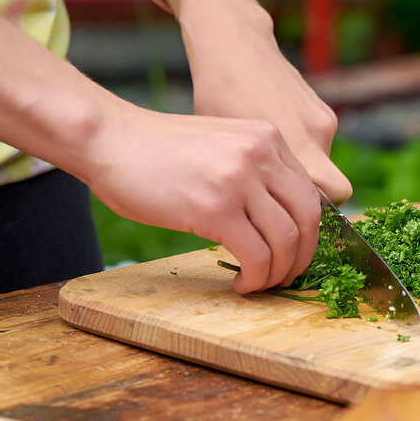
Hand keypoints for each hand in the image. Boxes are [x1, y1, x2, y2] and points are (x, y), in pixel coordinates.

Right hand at [83, 104, 320, 292]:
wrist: (109, 140)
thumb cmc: (156, 151)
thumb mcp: (221, 145)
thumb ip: (253, 170)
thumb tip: (277, 217)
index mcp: (267, 137)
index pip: (310, 192)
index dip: (309, 233)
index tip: (294, 254)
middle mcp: (261, 153)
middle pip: (308, 217)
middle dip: (302, 257)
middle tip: (285, 277)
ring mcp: (239, 180)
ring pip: (287, 240)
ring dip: (277, 273)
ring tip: (258, 284)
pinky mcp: (216, 209)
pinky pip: (256, 255)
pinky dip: (255, 278)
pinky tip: (239, 283)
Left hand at [160, 0, 352, 204]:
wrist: (234, 43)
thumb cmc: (216, 94)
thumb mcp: (223, 145)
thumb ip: (247, 183)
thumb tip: (253, 224)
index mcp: (288, 142)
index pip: (325, 202)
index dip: (308, 220)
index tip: (285, 230)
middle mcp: (314, 132)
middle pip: (330, 194)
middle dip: (308, 211)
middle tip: (279, 218)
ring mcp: (322, 121)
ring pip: (322, 173)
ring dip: (300, 181)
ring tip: (266, 172)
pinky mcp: (323, 112)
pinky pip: (318, 150)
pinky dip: (300, 158)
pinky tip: (272, 147)